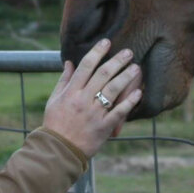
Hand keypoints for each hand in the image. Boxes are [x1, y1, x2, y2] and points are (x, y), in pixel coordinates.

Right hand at [43, 39, 141, 157]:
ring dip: (126, 77)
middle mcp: (83, 100)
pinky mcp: (103, 128)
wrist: (58, 151)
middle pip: (102, 75)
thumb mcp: (54, 99)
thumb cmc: (55, 123)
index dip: (97, 52)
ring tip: (136, 67)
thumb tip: (69, 62)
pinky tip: (138, 92)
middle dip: (117, 61)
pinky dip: (129, 102)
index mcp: (71, 92)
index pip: (86, 66)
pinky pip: (118, 112)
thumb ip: (64, 80)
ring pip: (112, 91)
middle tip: (129, 51)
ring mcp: (94, 114)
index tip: (107, 41)